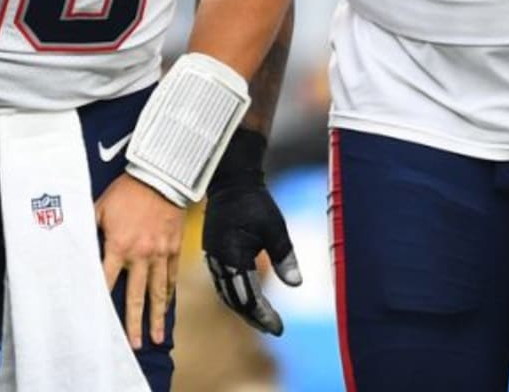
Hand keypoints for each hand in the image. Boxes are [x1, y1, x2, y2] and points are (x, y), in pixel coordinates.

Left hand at [95, 172, 184, 349]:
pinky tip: (168, 304)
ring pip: (158, 291)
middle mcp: (140, 255)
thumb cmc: (127, 190)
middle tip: (134, 344)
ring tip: (158, 336)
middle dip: (134, 322)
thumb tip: (75, 241)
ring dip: (157, 316)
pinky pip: (172, 275)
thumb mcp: (101, 206)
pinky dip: (170, 292)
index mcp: (118, 245)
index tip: (98, 321)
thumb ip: (90, 226)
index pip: (106, 280)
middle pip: (135, 295)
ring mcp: (160, 253)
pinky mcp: (174, 248)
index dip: (101, 300)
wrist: (160, 176)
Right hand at [202, 127, 300, 335]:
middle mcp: (218, 260)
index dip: (263, 315)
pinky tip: (246, 296)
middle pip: (234, 300)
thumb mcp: (275, 228)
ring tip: (260, 318)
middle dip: (253, 316)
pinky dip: (234, 294)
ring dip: (242, 307)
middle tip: (272, 327)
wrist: (231, 180)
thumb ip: (284, 257)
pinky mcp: (212, 250)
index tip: (279, 328)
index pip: (247, 297)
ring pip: (225, 292)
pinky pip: (221, 281)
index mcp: (233, 256)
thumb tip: (296, 284)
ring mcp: (212, 255)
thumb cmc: (255, 201)